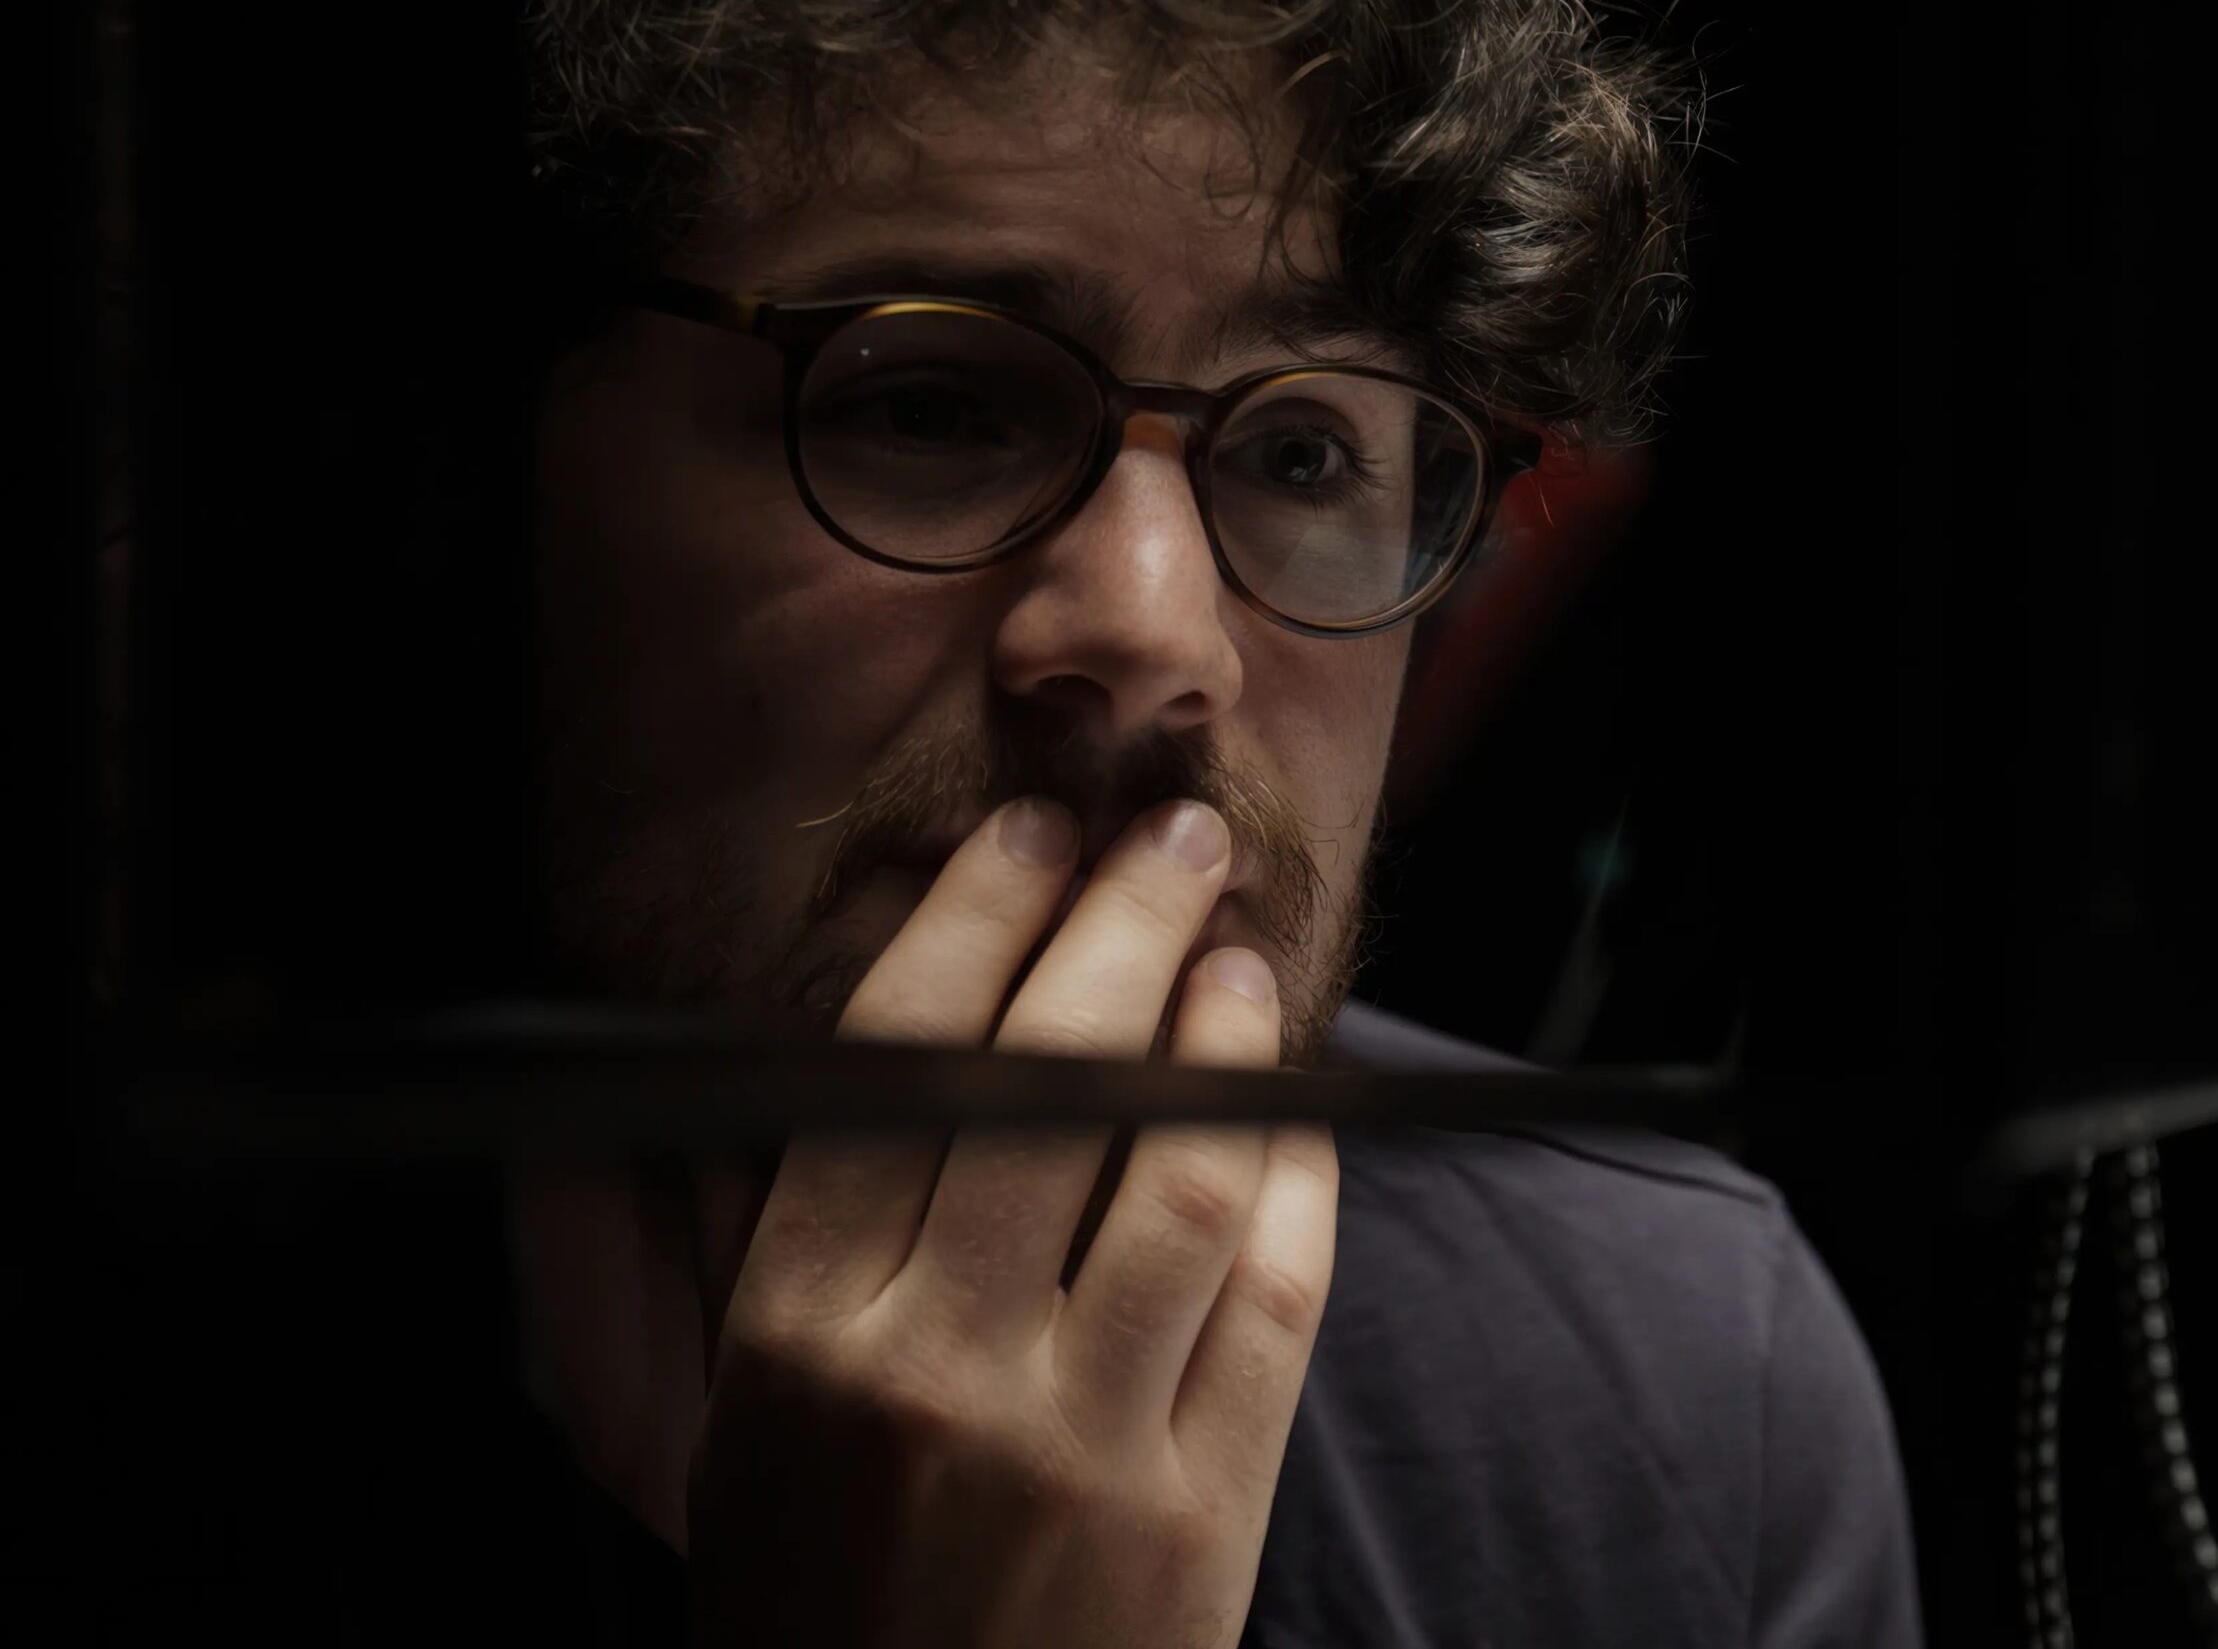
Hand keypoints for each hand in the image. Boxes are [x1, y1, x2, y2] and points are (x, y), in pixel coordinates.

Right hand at [686, 798, 1339, 1648]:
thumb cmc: (817, 1597)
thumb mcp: (735, 1429)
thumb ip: (734, 1247)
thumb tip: (761, 1060)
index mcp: (796, 1336)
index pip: (893, 1066)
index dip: (972, 924)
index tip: (1025, 837)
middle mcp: (930, 1372)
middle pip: (1044, 1080)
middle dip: (1117, 924)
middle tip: (1165, 835)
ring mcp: (1075, 1445)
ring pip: (1173, 1167)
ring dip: (1219, 1034)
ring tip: (1232, 952)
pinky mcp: (1196, 1511)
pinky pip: (1268, 1297)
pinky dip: (1292, 1175)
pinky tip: (1290, 1102)